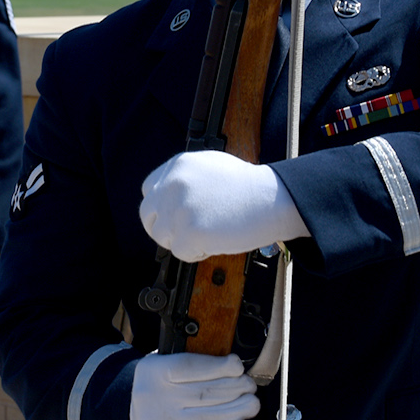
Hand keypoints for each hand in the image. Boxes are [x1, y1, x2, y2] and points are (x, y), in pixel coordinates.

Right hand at [129, 351, 260, 419]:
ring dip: (241, 409)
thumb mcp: (159, 367)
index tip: (236, 366)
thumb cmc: (157, 393)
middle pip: (208, 392)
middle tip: (249, 386)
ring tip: (251, 403)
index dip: (220, 366)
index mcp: (154, 372)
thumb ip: (190, 363)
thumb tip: (232, 367)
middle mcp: (158, 398)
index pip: (191, 366)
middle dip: (237, 387)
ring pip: (214, 415)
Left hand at [139, 151, 307, 261]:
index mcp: (177, 166)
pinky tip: (215, 242)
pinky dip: (196, 253)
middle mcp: (173, 185)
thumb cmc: (249, 186)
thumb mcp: (210, 166)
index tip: (172, 217)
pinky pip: (180, 252)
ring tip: (208, 235)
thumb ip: (185, 178)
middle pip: (148, 215)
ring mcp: (179, 208)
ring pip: (163, 237)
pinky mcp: (190, 231)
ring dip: (182, 242)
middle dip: (164, 228)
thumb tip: (169, 198)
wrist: (271, 198)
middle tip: (184, 234)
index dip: (160, 208)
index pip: (149, 191)